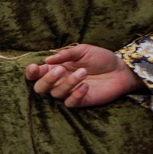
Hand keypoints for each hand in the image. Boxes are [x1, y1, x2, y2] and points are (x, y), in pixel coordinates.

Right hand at [26, 44, 142, 108]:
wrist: (121, 70)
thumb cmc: (101, 58)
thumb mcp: (84, 50)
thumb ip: (66, 54)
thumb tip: (48, 59)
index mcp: (56, 68)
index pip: (36, 74)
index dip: (31, 73)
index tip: (35, 67)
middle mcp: (59, 81)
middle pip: (40, 87)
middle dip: (47, 79)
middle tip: (60, 70)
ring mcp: (69, 92)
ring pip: (56, 94)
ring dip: (68, 83)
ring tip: (84, 72)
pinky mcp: (80, 101)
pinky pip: (70, 103)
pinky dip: (76, 95)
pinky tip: (86, 86)